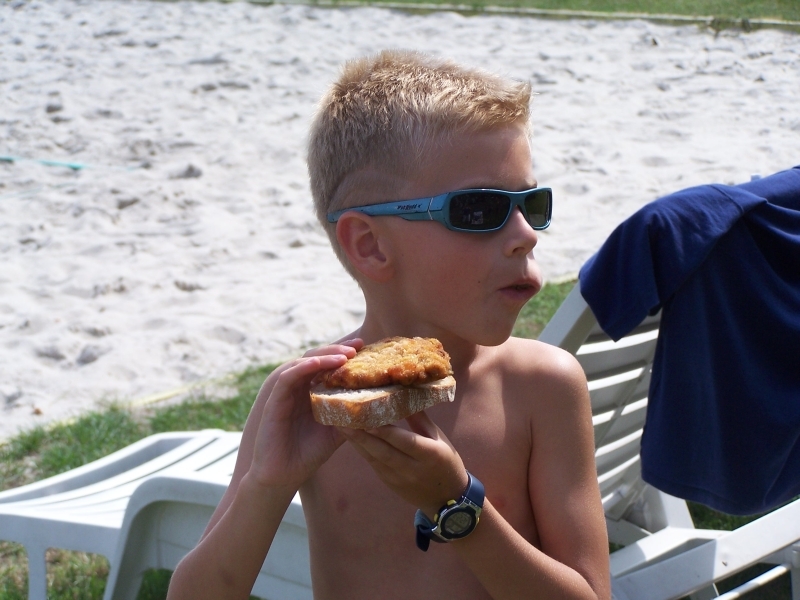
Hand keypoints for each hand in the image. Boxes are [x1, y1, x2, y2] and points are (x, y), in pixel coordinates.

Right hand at [248, 340, 362, 490]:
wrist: (283, 476)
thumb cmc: (309, 453)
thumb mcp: (337, 431)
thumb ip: (352, 415)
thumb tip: (381, 407)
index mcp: (312, 391)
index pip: (328, 365)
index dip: (345, 354)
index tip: (365, 347)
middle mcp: (299, 388)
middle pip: (317, 358)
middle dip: (338, 349)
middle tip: (359, 345)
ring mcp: (285, 392)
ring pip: (304, 362)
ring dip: (324, 355)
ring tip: (345, 356)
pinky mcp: (274, 400)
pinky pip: (288, 377)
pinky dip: (304, 368)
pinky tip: (320, 364)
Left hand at [338, 411, 467, 515]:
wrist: (447, 498)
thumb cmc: (445, 461)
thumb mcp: (439, 438)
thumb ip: (420, 419)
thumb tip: (404, 394)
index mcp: (430, 454)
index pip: (405, 441)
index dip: (386, 431)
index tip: (369, 417)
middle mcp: (413, 468)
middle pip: (384, 451)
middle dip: (363, 436)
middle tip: (345, 420)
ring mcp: (399, 478)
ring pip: (375, 458)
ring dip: (357, 443)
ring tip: (342, 427)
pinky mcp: (390, 483)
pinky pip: (374, 465)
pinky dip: (362, 451)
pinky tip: (352, 439)